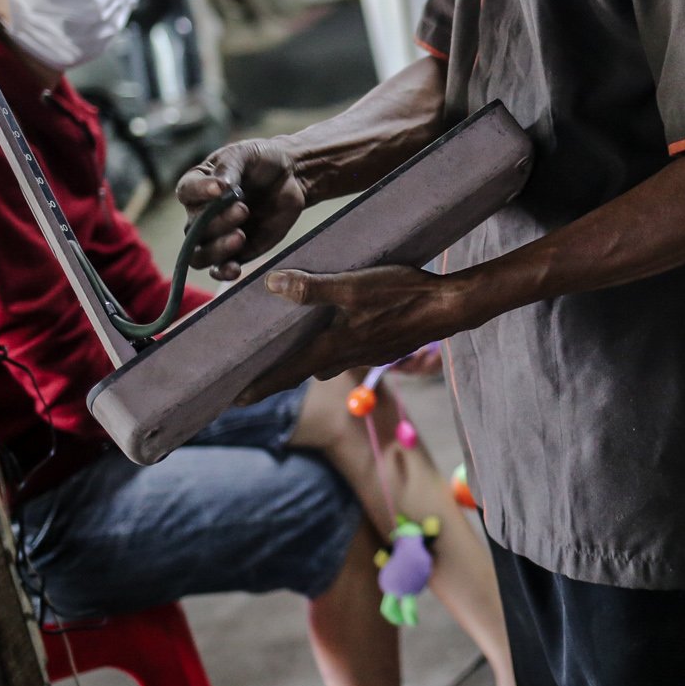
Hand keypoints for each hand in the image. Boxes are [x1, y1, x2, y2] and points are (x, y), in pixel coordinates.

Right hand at [176, 138, 309, 279]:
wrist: (291, 177)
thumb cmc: (262, 161)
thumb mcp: (246, 153)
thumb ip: (231, 167)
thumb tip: (221, 186)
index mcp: (198, 185)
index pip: (187, 192)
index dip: (200, 192)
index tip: (220, 189)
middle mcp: (200, 213)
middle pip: (194, 228)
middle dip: (217, 221)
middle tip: (243, 209)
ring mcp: (217, 235)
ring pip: (200, 254)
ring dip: (217, 249)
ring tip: (241, 235)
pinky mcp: (236, 252)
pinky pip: (220, 269)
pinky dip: (223, 272)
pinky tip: (235, 269)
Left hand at [246, 265, 472, 395]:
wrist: (449, 307)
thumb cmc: (402, 294)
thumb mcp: (354, 285)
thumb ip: (313, 288)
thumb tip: (272, 285)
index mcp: (335, 346)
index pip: (289, 373)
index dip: (261, 386)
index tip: (234, 401)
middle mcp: (349, 357)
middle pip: (307, 371)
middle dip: (284, 374)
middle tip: (260, 371)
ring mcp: (369, 354)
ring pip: (330, 362)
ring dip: (311, 359)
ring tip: (295, 347)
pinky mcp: (385, 347)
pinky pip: (350, 352)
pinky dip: (336, 347)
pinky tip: (339, 330)